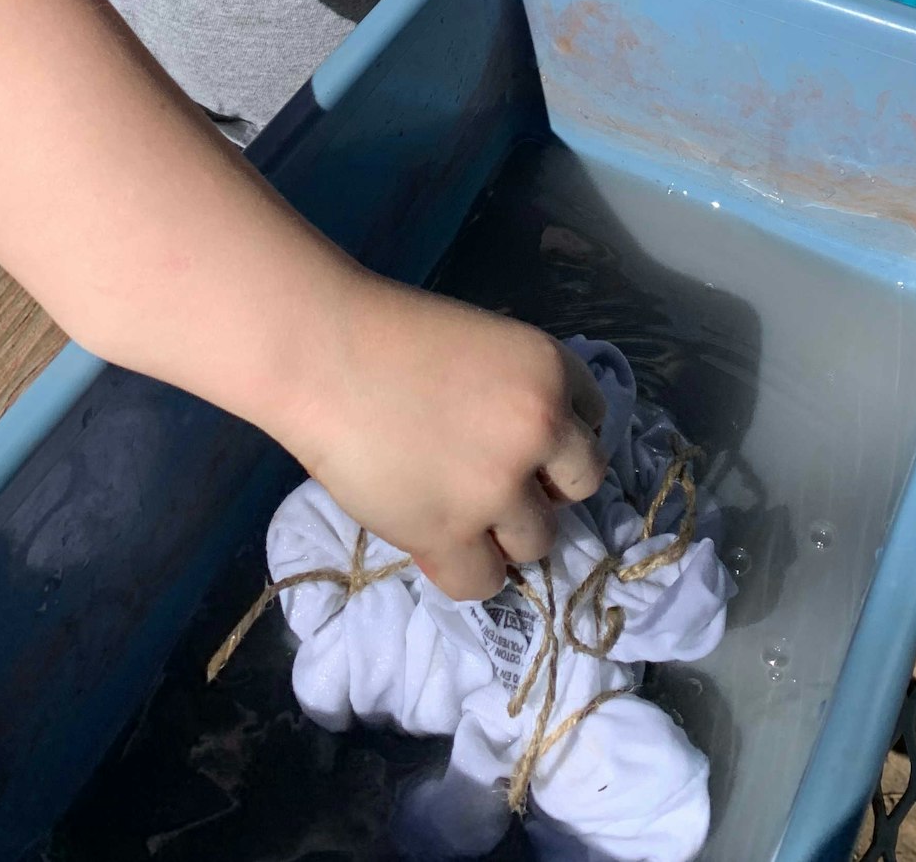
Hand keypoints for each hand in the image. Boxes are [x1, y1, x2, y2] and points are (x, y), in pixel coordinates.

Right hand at [287, 275, 607, 601]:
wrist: (322, 353)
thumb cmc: (390, 334)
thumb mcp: (484, 346)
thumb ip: (518, 395)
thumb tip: (532, 459)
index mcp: (553, 372)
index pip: (593, 423)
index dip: (557, 438)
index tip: (522, 442)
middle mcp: (542, 430)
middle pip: (581, 486)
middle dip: (544, 487)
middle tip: (495, 479)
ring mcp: (498, 487)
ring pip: (539, 541)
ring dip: (506, 532)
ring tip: (459, 510)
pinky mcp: (450, 533)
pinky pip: (485, 581)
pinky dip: (470, 570)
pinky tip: (444, 546)